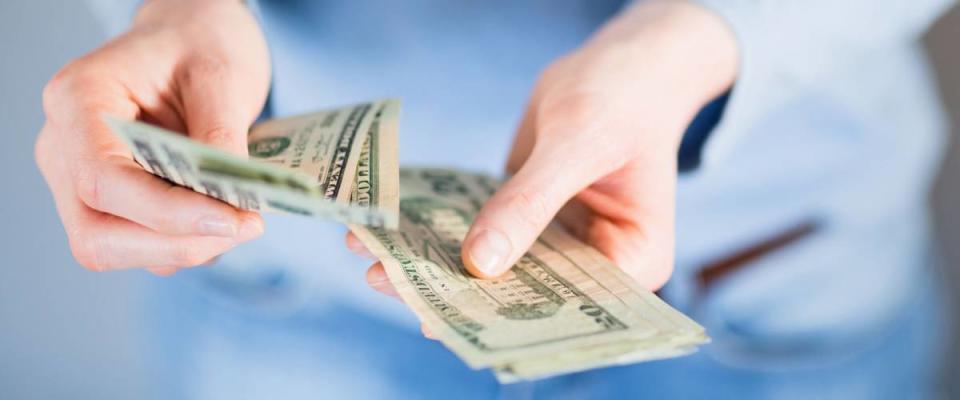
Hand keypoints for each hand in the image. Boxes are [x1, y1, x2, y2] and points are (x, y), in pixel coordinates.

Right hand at [36, 0, 270, 274]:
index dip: (167, 213)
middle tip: (248, 226)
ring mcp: (80, 181)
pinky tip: (226, 216)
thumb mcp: (222, 77)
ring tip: (244, 217)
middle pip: (97, 234)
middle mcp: (63, 147)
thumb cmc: (200, 46)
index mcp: (77, 100)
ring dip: (187, 248)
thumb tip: (234, 202)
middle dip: (177, 243)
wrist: (194, 40)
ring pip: (115, 250)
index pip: (103, 179)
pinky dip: (188, 244)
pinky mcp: (110, 206)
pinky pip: (141, 248)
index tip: (232, 220)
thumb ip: (222, 138)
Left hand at [348, 0, 737, 321]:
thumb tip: (478, 264)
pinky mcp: (527, 222)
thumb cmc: (621, 97)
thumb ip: (529, 203)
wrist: (619, 64)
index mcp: (632, 261)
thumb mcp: (577, 145)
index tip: (440, 318)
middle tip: (384, 280)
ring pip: (494, 270)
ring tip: (372, 257)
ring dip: (436, 265)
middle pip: (522, 296)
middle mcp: (593, 265)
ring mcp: (557, 245)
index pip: (569, 310)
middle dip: (454, 292)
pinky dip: (440, 231)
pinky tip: (394, 229)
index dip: (505, 320)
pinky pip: (482, 235)